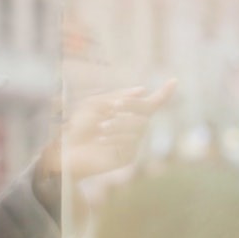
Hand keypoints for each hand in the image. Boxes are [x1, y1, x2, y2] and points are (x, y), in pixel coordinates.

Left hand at [41, 80, 175, 182]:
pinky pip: (130, 143)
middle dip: (131, 106)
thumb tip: (143, 90)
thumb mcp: (94, 105)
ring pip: (138, 128)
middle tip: (113, 107)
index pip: (151, 104)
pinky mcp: (127, 156)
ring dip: (119, 125)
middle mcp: (133, 129)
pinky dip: (115, 139)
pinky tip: (101, 142)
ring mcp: (132, 143)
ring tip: (101, 129)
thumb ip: (117, 97)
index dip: (164, 93)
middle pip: (145, 113)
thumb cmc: (77, 127)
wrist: (64, 152)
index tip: (174, 81)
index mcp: (127, 115)